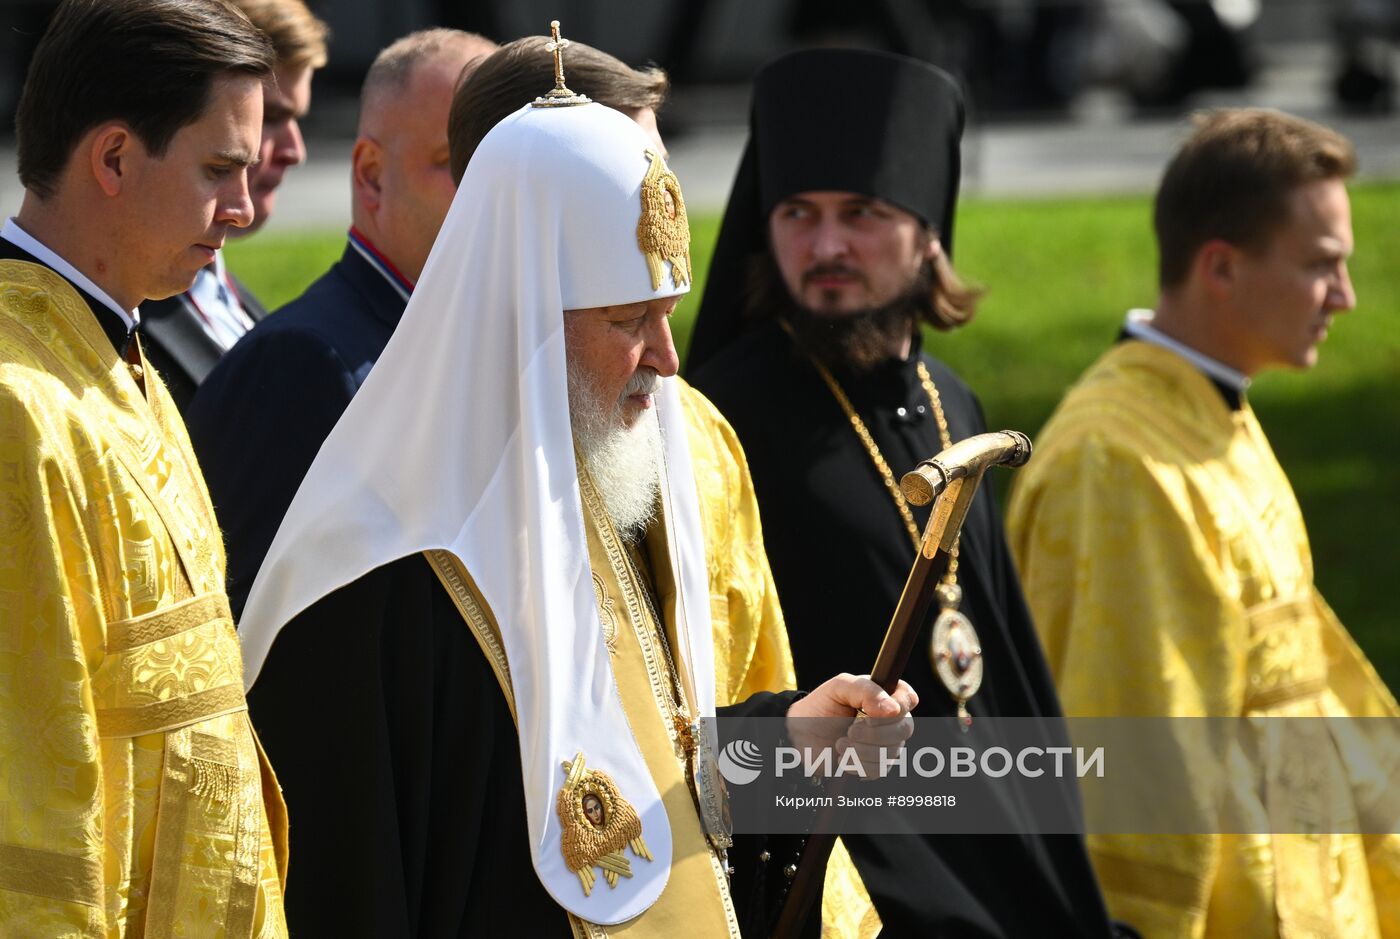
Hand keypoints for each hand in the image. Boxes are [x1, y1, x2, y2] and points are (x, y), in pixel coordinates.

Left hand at [785, 674, 918, 778]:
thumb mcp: (839, 687)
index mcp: (885, 694)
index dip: (897, 708)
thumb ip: (866, 690)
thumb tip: (893, 708)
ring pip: (892, 752)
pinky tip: (843, 756)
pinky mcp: (877, 764)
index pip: (908, 698)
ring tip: (840, 743)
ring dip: (861, 750)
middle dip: (874, 733)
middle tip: (850, 730)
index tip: (870, 714)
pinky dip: (857, 764)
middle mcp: (891, 719)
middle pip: (904, 729)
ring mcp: (886, 743)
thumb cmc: (821, 706)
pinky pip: (879, 769)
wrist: (801, 735)